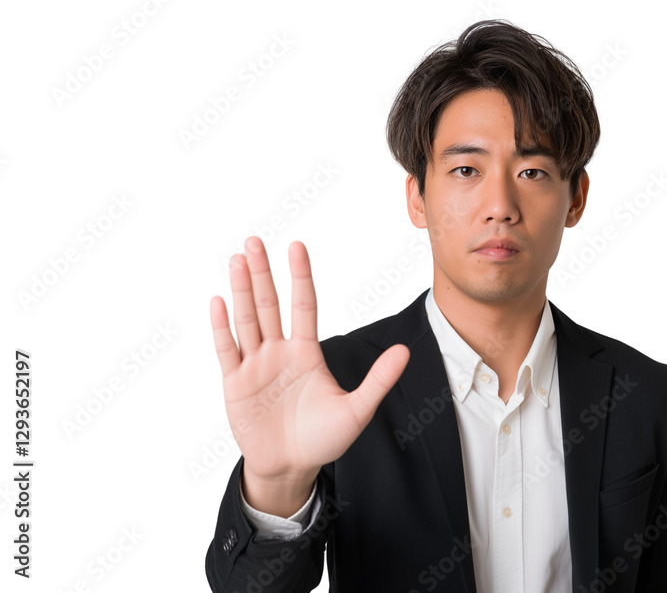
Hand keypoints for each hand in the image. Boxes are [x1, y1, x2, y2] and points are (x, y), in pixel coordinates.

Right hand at [209, 236, 408, 514]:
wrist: (291, 468)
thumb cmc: (323, 439)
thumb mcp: (357, 410)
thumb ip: (378, 379)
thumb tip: (405, 352)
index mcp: (306, 352)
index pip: (304, 305)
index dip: (301, 276)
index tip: (297, 246)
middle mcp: (279, 352)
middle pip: (270, 304)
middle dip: (263, 273)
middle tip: (255, 240)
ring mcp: (255, 365)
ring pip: (248, 320)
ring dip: (241, 290)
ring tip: (238, 259)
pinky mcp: (235, 384)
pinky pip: (227, 350)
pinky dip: (223, 327)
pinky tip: (219, 301)